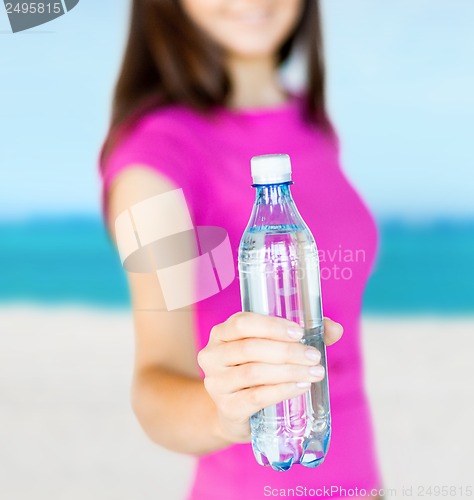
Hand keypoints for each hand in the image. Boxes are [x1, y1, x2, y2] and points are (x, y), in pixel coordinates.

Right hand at [197, 312, 342, 443]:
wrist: (235, 412)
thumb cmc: (258, 370)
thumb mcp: (273, 348)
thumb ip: (305, 334)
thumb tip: (335, 328)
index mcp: (222, 333)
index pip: (242, 323)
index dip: (271, 326)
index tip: (300, 332)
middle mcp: (212, 355)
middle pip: (250, 348)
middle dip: (287, 351)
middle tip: (314, 356)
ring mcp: (216, 383)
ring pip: (254, 372)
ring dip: (289, 371)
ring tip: (314, 372)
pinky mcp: (227, 407)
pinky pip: (257, 396)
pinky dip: (282, 390)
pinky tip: (301, 386)